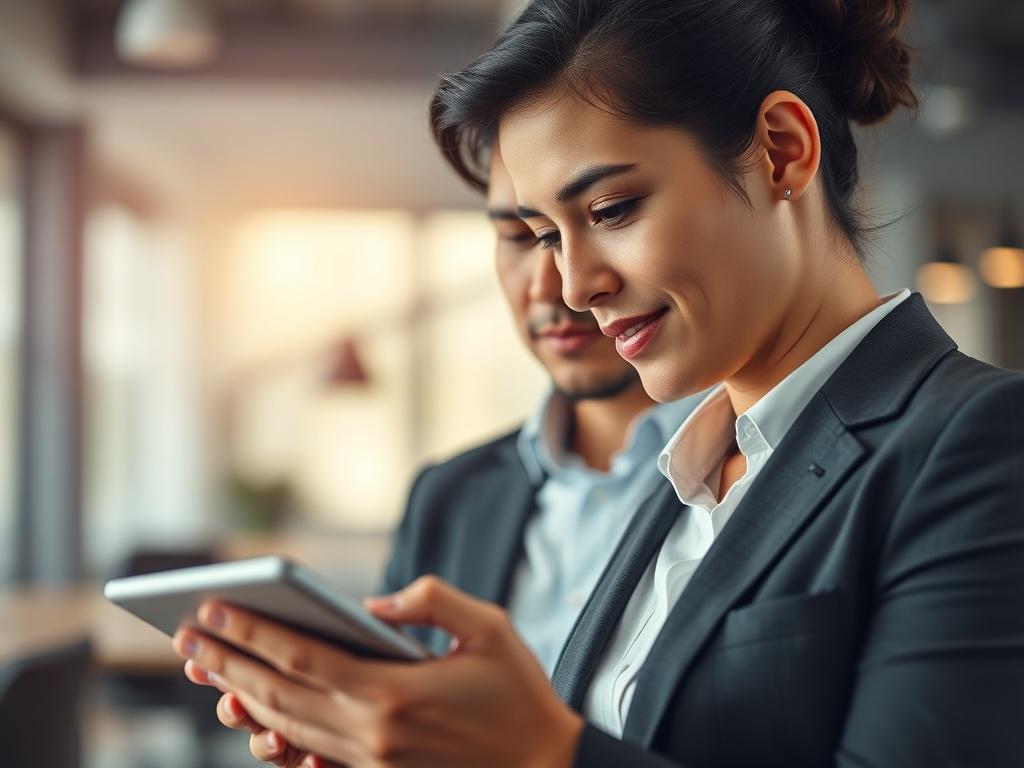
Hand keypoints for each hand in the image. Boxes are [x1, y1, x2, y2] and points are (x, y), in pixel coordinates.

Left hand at [173, 576, 583, 767]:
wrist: (542, 765)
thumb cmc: (518, 692)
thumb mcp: (488, 626)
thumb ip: (429, 600)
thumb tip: (373, 604)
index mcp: (392, 692)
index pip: (302, 656)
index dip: (252, 632)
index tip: (213, 609)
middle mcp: (370, 732)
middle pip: (279, 694)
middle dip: (228, 662)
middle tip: (186, 635)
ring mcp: (370, 760)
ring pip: (287, 727)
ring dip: (242, 695)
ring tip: (207, 670)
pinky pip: (310, 754)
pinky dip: (275, 733)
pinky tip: (254, 715)